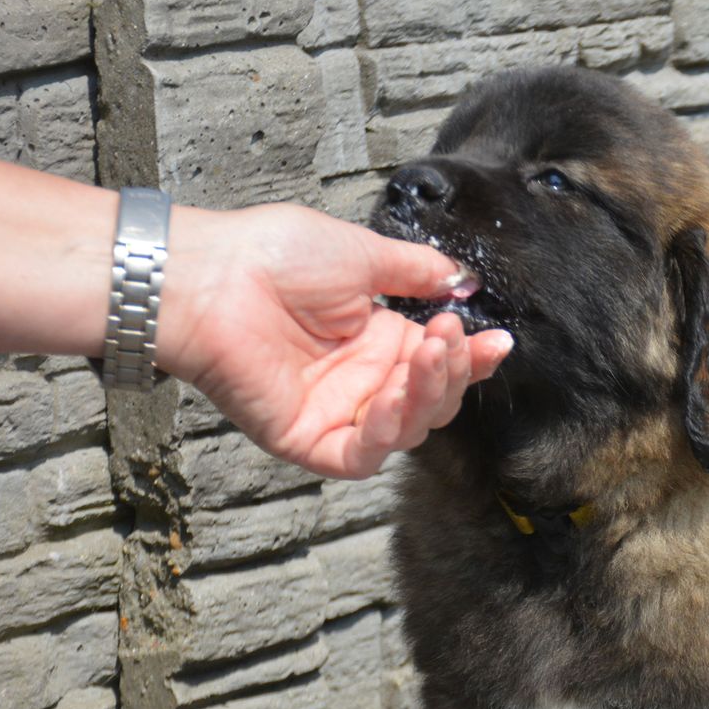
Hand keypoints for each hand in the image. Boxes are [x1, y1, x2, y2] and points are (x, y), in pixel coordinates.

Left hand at [156, 202, 513, 479]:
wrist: (210, 276)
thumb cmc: (270, 256)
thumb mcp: (362, 255)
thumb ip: (415, 272)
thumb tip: (461, 278)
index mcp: (376, 342)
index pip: (439, 363)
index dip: (470, 356)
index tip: (498, 340)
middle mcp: (361, 382)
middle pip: (432, 401)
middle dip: (452, 370)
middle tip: (451, 333)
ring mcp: (336, 414)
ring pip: (408, 429)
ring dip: (428, 393)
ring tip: (429, 351)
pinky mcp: (309, 440)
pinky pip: (365, 454)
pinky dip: (389, 427)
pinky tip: (396, 390)